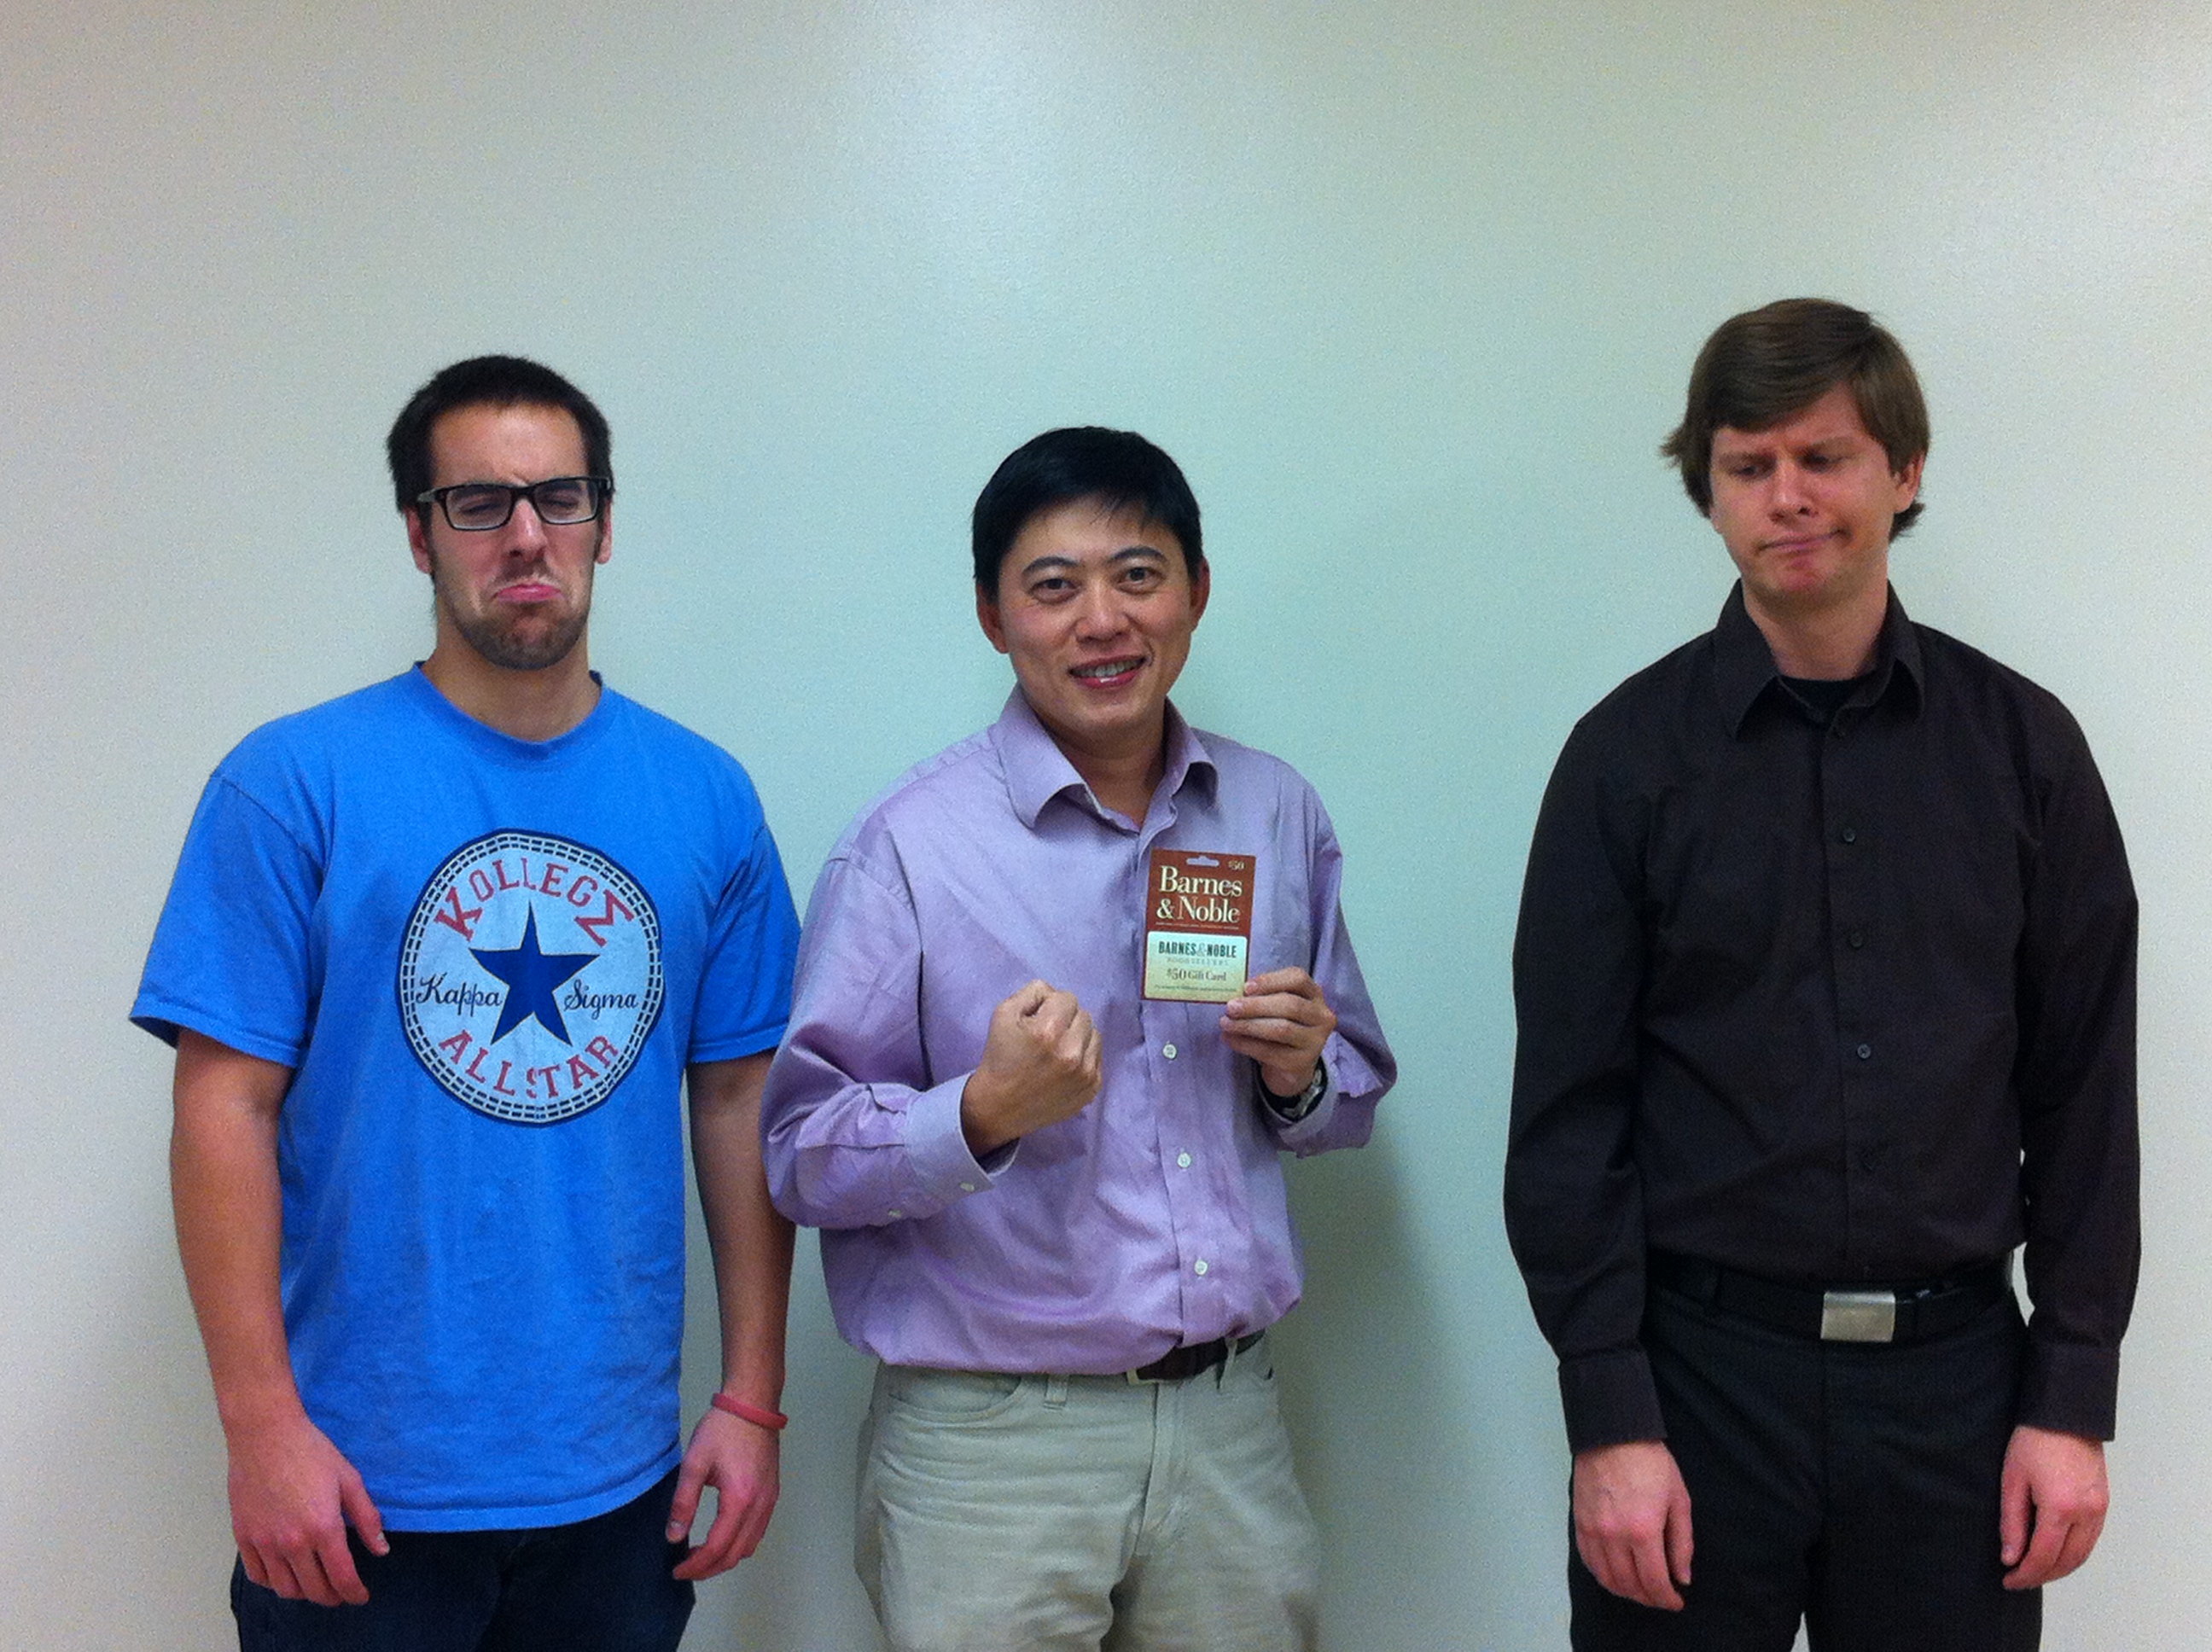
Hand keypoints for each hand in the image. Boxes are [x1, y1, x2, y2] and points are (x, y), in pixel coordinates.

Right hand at [227, 1410, 387, 1605]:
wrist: (265, 1435)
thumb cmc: (311, 1451)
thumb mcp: (350, 1479)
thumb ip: (367, 1518)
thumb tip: (381, 1549)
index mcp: (323, 1528)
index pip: (342, 1577)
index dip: (354, 1593)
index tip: (361, 1597)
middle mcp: (292, 1542)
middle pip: (314, 1589)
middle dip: (331, 1597)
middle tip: (341, 1594)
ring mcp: (264, 1542)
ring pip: (284, 1588)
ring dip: (303, 1593)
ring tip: (315, 1584)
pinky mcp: (243, 1537)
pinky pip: (258, 1575)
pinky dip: (273, 1582)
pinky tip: (285, 1574)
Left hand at [668, 1405, 780, 1580]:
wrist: (752, 1405)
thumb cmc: (721, 1431)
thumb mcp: (694, 1463)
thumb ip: (683, 1503)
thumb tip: (674, 1538)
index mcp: (739, 1500)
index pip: (717, 1547)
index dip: (696, 1565)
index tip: (677, 1570)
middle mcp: (759, 1507)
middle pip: (736, 1554)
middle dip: (710, 1568)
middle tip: (686, 1569)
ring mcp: (770, 1501)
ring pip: (750, 1546)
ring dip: (726, 1558)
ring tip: (701, 1556)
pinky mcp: (772, 1494)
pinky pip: (758, 1531)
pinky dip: (739, 1544)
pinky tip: (722, 1536)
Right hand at [960, 981, 1102, 1153]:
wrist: (998, 1108)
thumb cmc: (1000, 1057)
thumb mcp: (1003, 1013)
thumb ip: (1032, 993)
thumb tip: (1054, 994)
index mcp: (1048, 1031)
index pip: (1067, 998)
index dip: (1050, 1005)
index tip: (1037, 1020)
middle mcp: (1071, 1052)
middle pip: (1084, 1015)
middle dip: (1066, 1020)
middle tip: (1047, 1035)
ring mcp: (1085, 1073)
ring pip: (1095, 1035)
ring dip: (1078, 1037)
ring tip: (1057, 1051)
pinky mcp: (1092, 1089)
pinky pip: (1097, 1058)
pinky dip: (1083, 1057)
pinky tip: (1064, 1067)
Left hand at [1220, 968, 1336, 1099]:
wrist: (1291, 1066)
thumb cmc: (1280, 1026)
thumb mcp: (1277, 1007)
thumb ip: (1262, 997)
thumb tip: (1233, 994)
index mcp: (1314, 994)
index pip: (1298, 979)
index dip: (1271, 981)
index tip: (1246, 987)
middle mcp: (1321, 1016)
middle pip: (1290, 1005)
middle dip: (1256, 1006)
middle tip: (1230, 1007)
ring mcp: (1315, 1040)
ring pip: (1282, 1029)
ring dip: (1249, 1025)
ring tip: (1226, 1023)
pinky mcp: (1302, 1062)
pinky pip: (1271, 1052)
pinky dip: (1246, 1044)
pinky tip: (1230, 1039)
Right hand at [1573, 1440, 1692, 1610]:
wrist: (1612, 1434)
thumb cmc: (1652, 1464)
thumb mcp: (1679, 1500)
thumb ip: (1682, 1543)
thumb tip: (1682, 1578)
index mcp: (1643, 1532)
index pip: (1654, 1582)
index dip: (1667, 1599)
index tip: (1676, 1601)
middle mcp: (1614, 1537)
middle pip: (1629, 1585)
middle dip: (1649, 1598)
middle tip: (1661, 1597)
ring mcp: (1593, 1532)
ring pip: (1607, 1578)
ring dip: (1626, 1591)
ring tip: (1641, 1589)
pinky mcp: (1579, 1524)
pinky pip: (1589, 1561)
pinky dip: (1603, 1575)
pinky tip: (1616, 1574)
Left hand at [2001, 1425, 2107, 1588]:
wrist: (2066, 1414)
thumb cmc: (2034, 1441)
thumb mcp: (2012, 1479)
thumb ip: (2011, 1522)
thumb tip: (2010, 1557)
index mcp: (2060, 1507)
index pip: (2044, 1556)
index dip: (2026, 1574)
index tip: (2008, 1580)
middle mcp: (2086, 1513)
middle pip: (2067, 1561)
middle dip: (2043, 1576)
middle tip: (2020, 1580)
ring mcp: (2100, 1509)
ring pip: (2082, 1554)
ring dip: (2060, 1568)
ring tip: (2035, 1570)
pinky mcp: (2104, 1503)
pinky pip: (2091, 1539)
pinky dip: (2074, 1553)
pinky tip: (2056, 1553)